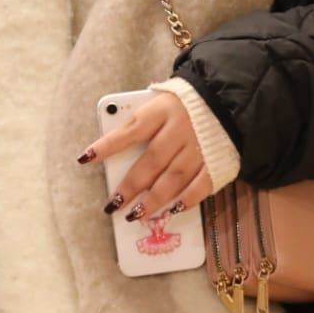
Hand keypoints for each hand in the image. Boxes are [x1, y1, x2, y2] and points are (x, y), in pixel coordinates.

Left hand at [78, 91, 212, 221]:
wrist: (227, 97)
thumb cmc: (185, 104)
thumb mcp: (161, 103)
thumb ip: (144, 123)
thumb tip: (117, 149)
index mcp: (162, 110)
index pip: (130, 130)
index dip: (107, 145)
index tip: (85, 158)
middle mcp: (180, 129)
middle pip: (151, 161)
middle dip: (130, 186)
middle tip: (113, 205)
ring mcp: (200, 147)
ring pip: (173, 178)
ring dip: (153, 200)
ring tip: (136, 215)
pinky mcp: (217, 161)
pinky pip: (201, 185)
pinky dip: (187, 200)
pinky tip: (172, 210)